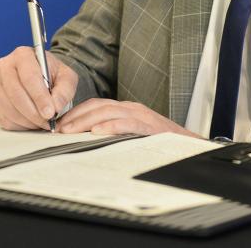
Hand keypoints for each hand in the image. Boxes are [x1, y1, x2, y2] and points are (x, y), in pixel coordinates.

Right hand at [0, 46, 77, 130]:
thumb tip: (56, 106)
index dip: (40, 98)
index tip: (50, 113)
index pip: (29, 78)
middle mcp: (4, 66)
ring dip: (27, 121)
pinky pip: (3, 118)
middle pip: (16, 95)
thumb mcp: (66, 77)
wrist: (41, 76)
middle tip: (48, 122)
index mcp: (22, 55)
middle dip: (33, 113)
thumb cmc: (53, 74)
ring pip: (8, 109)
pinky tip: (30, 122)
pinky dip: (18, 125)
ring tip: (41, 123)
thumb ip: (64, 90)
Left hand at [57, 98, 201, 137]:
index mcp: (127, 109)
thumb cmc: (160, 142)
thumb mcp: (133, 134)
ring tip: (71, 131)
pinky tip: (97, 133)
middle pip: (98, 106)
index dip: (77, 113)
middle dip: (76, 117)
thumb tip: (88, 140)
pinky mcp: (150, 126)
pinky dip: (111, 127)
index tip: (61, 124)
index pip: (96, 105)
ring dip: (87, 121)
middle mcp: (132, 108)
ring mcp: (141, 115)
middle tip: (60, 129)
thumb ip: (115, 132)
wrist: (190, 145)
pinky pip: (127, 123)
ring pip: (108, 112)